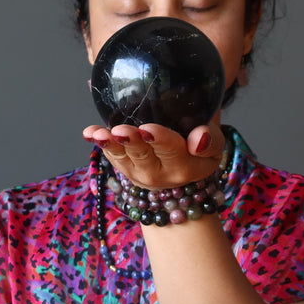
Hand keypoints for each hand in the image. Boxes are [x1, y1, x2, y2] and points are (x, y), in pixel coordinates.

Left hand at [82, 121, 224, 188]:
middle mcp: (157, 172)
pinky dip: (99, 143)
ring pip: (122, 157)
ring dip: (109, 144)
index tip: (148, 129)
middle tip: (120, 130)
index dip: (159, 139)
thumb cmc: (199, 151)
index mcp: (183, 166)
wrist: (182, 174)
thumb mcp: (214, 148)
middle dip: (130, 142)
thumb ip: (210, 141)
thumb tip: (199, 138)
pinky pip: (110, 155)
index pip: (171, 150)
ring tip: (99, 133)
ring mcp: (136, 171)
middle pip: (142, 155)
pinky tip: (89, 132)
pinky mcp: (123, 167)